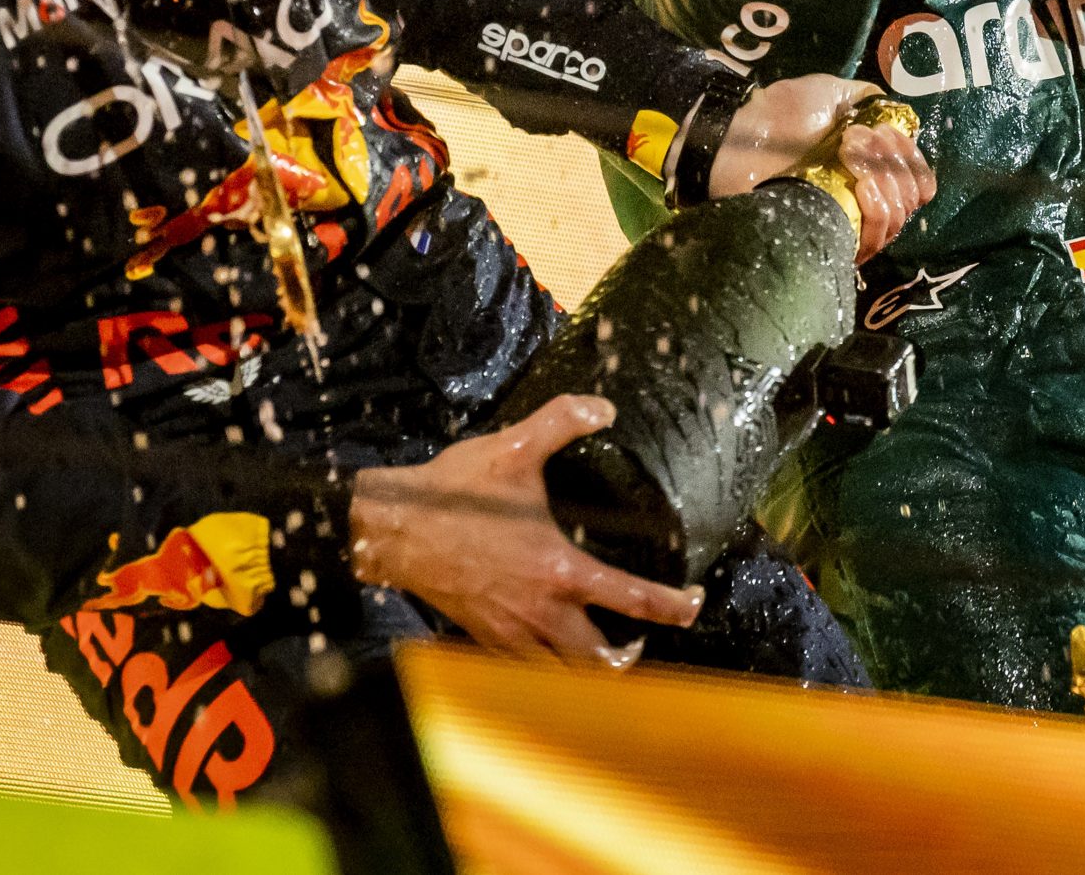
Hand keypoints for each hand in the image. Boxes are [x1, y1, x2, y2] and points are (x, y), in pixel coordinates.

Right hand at [348, 394, 702, 663]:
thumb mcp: (513, 447)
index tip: (693, 603)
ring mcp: (511, 632)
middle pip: (601, 663)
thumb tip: (604, 407)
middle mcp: (542, 611)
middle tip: (643, 642)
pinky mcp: (485, 638)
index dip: (673, 608)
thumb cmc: (453, 493)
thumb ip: (562, 421)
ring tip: (604, 655)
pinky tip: (551, 647)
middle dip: (630, 660)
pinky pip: (526, 669)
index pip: (633, 600)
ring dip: (590, 673)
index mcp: (559, 570)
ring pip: (564, 676)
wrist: (391, 530)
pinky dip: (549, 669)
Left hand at [710, 74, 937, 260]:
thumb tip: (897, 114)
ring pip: (897, 219)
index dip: (911, 158)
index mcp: (868, 167)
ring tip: (850, 157)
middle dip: (895, 163)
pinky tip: (861, 185)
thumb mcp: (829, 92)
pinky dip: (878, 209)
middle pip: (911, 199)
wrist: (739, 142)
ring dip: (886, 181)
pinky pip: (873, 238)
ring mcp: (847, 222)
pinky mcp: (832, 241)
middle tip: (859, 140)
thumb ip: (868, 100)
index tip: (885, 133)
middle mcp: (863, 198)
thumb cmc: (779, 115)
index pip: (917, 179)